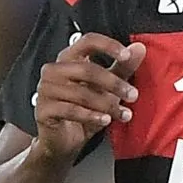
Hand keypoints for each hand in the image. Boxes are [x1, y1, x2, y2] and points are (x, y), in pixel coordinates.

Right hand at [32, 32, 145, 162]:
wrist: (64, 140)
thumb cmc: (85, 109)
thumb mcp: (108, 88)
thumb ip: (122, 67)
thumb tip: (139, 48)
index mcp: (69, 58)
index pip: (88, 41)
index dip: (108, 45)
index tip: (127, 55)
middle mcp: (54, 70)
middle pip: (87, 69)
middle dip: (114, 83)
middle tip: (133, 95)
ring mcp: (46, 90)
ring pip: (81, 93)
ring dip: (107, 105)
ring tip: (124, 113)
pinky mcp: (43, 110)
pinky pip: (71, 110)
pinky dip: (92, 116)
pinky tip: (106, 121)